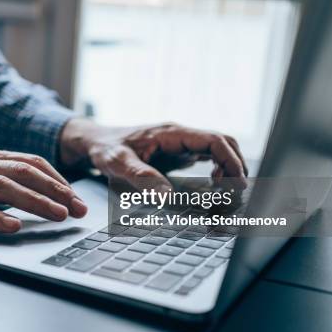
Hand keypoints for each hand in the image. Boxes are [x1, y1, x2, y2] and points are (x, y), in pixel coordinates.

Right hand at [0, 148, 87, 233]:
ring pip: (2, 187)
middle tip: (76, 209)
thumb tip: (41, 194)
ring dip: (33, 202)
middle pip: (22, 173)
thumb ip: (1, 180)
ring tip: (56, 215)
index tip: (75, 196)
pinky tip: (12, 226)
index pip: (29, 161)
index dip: (55, 178)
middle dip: (54, 190)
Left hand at [59, 119, 247, 189]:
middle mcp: (180, 136)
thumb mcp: (118, 163)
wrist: (95, 142)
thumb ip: (142, 178)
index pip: (214, 140)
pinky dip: (216, 172)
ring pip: (217, 151)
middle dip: (235, 167)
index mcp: (170, 133)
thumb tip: (167, 198)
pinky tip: (213, 188)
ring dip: (228, 169)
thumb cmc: (105, 148)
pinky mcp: (177, 154)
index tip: (237, 183)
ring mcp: (180, 144)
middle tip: (235, 193)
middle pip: (223, 144)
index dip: (231, 160)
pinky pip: (205, 159)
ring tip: (226, 193)